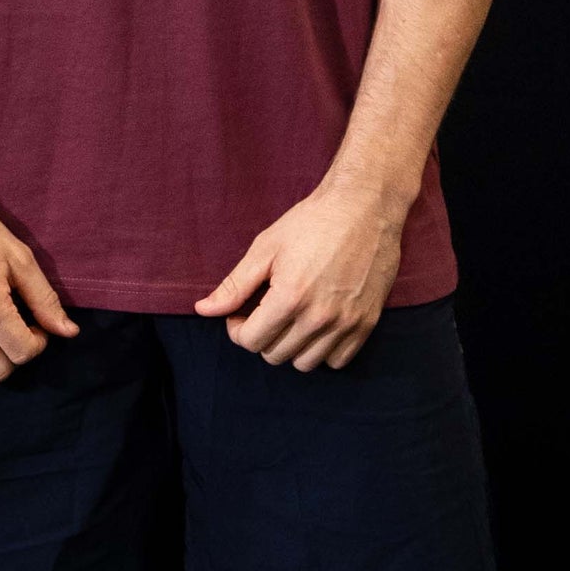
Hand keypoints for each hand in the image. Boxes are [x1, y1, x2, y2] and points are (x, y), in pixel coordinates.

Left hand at [193, 178, 409, 370]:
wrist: (364, 207)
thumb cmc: (312, 222)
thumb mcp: (266, 248)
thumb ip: (234, 285)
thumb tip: (203, 310)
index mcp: (290, 297)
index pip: (251, 341)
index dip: (238, 329)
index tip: (241, 314)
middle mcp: (319, 317)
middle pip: (275, 355)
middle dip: (262, 336)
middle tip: (265, 312)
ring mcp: (346, 323)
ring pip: (305, 363)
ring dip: (290, 347)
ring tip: (290, 319)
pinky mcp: (367, 323)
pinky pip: (337, 361)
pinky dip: (322, 351)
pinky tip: (316, 326)